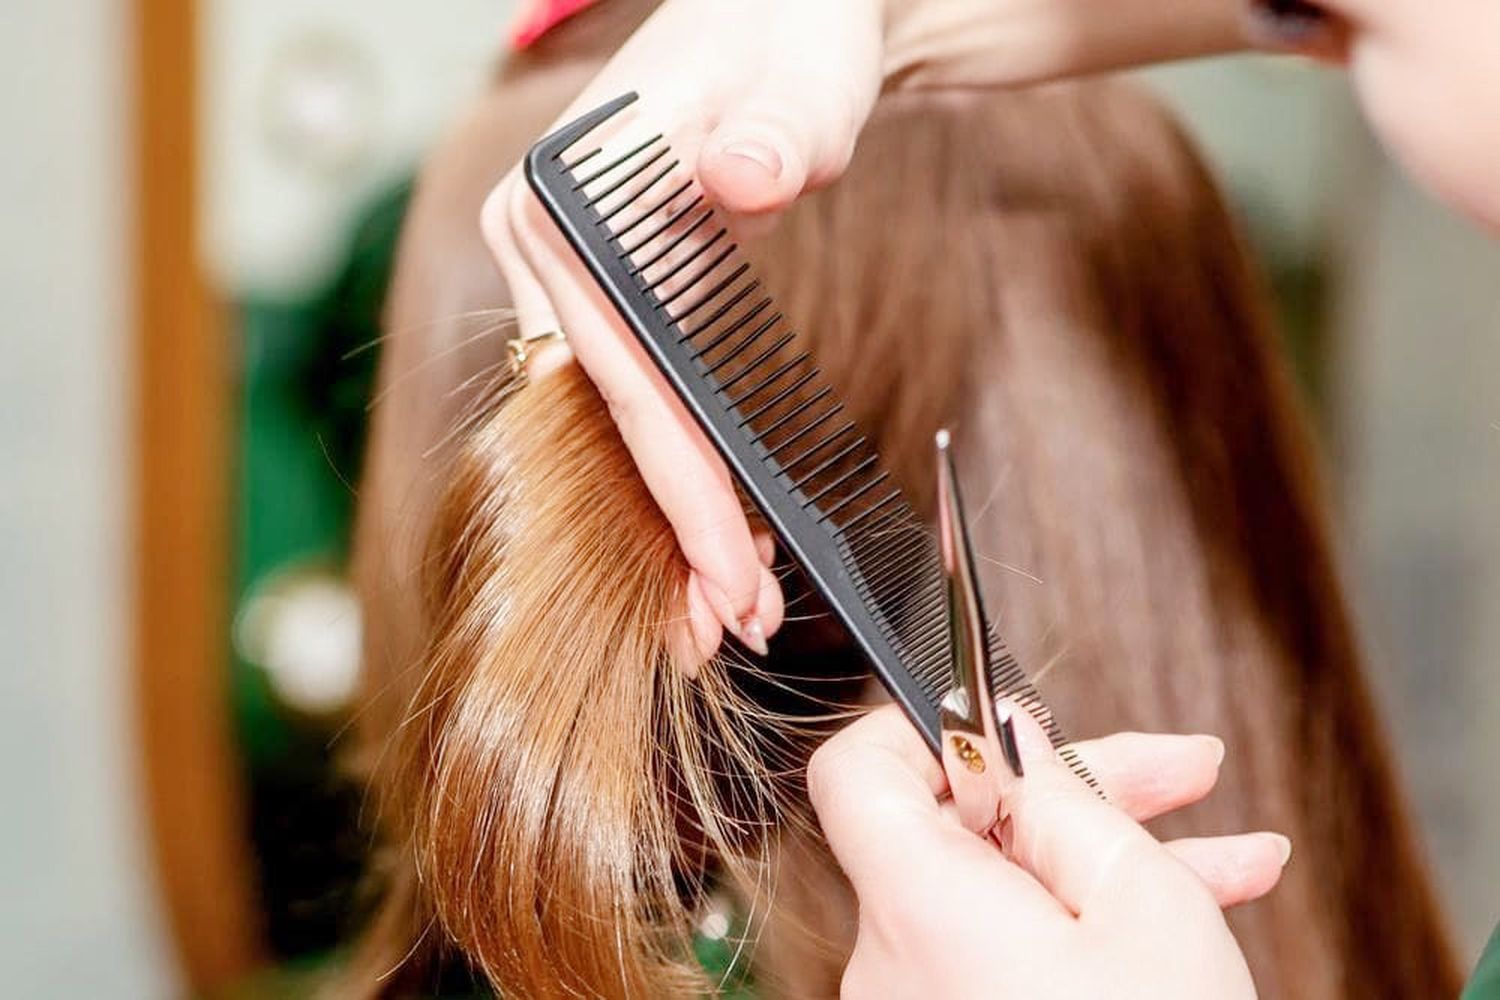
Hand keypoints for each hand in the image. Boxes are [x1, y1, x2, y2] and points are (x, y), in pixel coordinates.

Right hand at [481, 0, 1245, 660]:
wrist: (789, 17)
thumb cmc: (790, 38)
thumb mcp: (797, 80)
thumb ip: (776, 133)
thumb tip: (743, 175)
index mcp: (558, 201)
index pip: (623, 375)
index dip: (678, 484)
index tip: (732, 566)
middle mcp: (541, 247)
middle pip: (607, 420)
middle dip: (675, 529)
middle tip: (733, 618)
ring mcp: (567, 276)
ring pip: (616, 428)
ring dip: (674, 520)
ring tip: (730, 604)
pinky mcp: (607, 296)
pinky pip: (637, 404)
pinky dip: (679, 474)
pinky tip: (719, 533)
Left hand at [807, 704, 1286, 997]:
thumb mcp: (1144, 904)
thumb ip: (1066, 799)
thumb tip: (1015, 738)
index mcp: (921, 905)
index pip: (858, 772)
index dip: (927, 724)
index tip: (1013, 718)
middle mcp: (895, 959)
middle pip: (959, 824)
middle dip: (1075, 789)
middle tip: (1180, 769)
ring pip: (1001, 891)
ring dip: (1108, 860)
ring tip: (1231, 853)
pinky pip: (1003, 951)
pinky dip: (1080, 926)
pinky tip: (1192, 905)